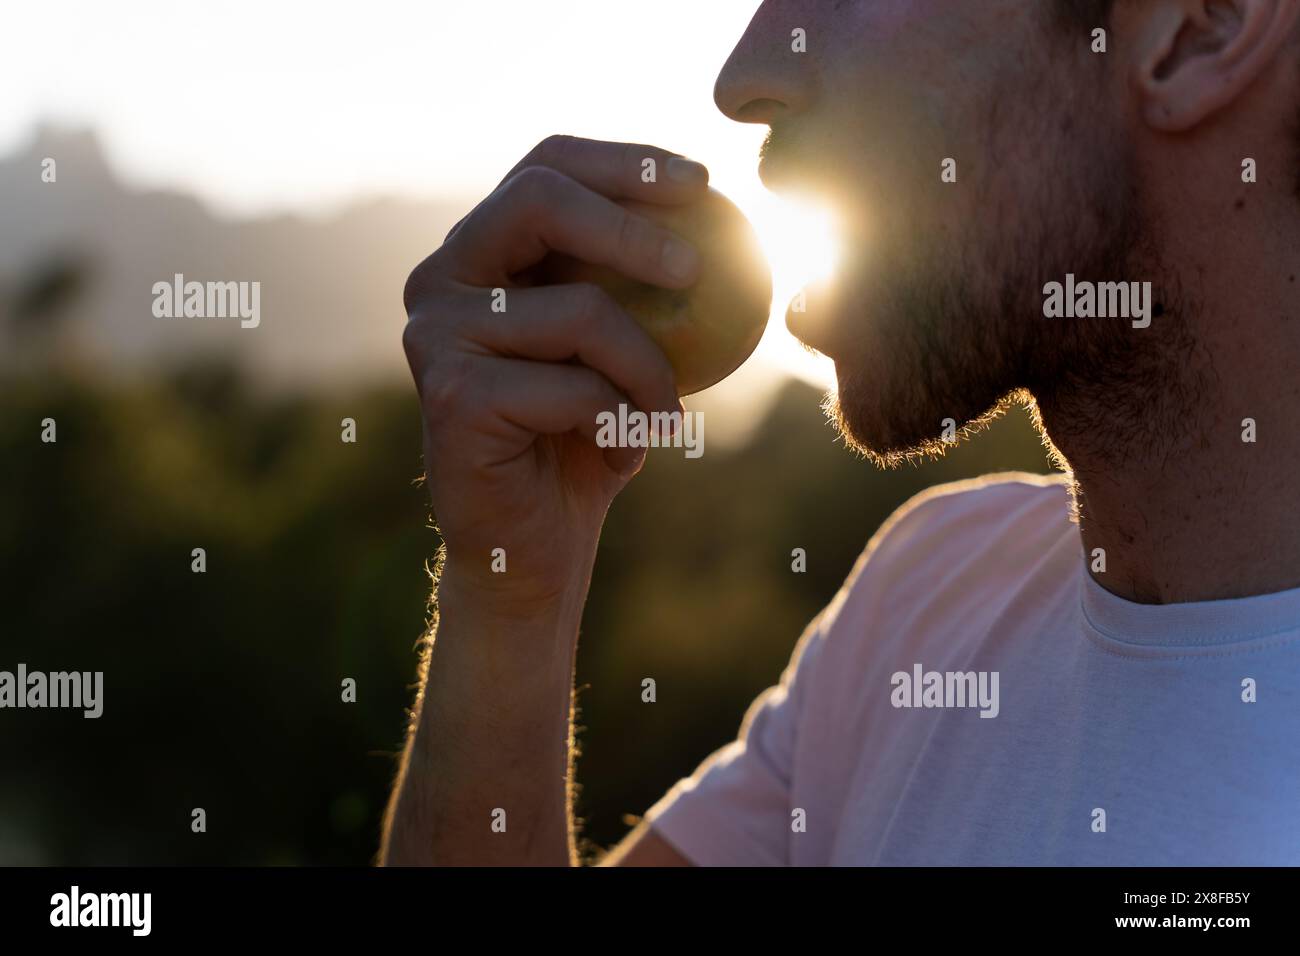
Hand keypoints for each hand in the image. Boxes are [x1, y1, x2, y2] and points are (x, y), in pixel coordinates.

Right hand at [402, 135, 709, 606]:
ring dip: (649, 369)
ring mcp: (435, 334)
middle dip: (630, 225)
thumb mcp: (622, 353)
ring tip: (665, 413)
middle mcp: (440, 280)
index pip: (545, 167)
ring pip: (581, 311)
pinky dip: (624, 420)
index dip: (624, 162)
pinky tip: (625, 450)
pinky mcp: (451, 394)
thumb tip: (720, 219)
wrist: (531, 544)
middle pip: (538, 200)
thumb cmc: (584, 441)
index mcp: (478, 254)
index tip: (702, 185)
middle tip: (698, 267)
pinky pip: (577, 387)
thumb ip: (640, 288)